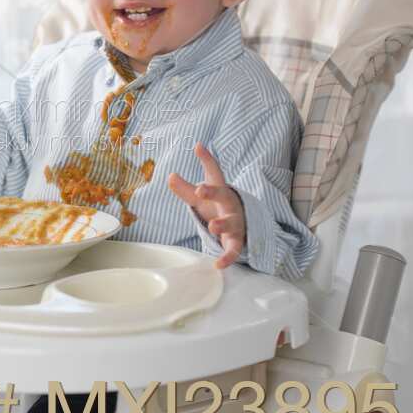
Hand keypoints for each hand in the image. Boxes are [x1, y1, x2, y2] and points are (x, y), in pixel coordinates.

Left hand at [168, 142, 245, 269]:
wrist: (242, 224)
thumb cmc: (216, 206)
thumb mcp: (200, 197)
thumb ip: (185, 189)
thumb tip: (169, 176)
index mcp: (219, 189)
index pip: (214, 172)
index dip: (206, 160)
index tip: (198, 147)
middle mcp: (229, 204)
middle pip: (223, 195)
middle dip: (212, 192)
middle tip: (199, 190)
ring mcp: (234, 222)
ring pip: (230, 223)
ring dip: (222, 224)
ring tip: (212, 227)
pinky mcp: (235, 240)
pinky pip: (233, 250)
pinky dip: (227, 257)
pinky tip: (218, 264)